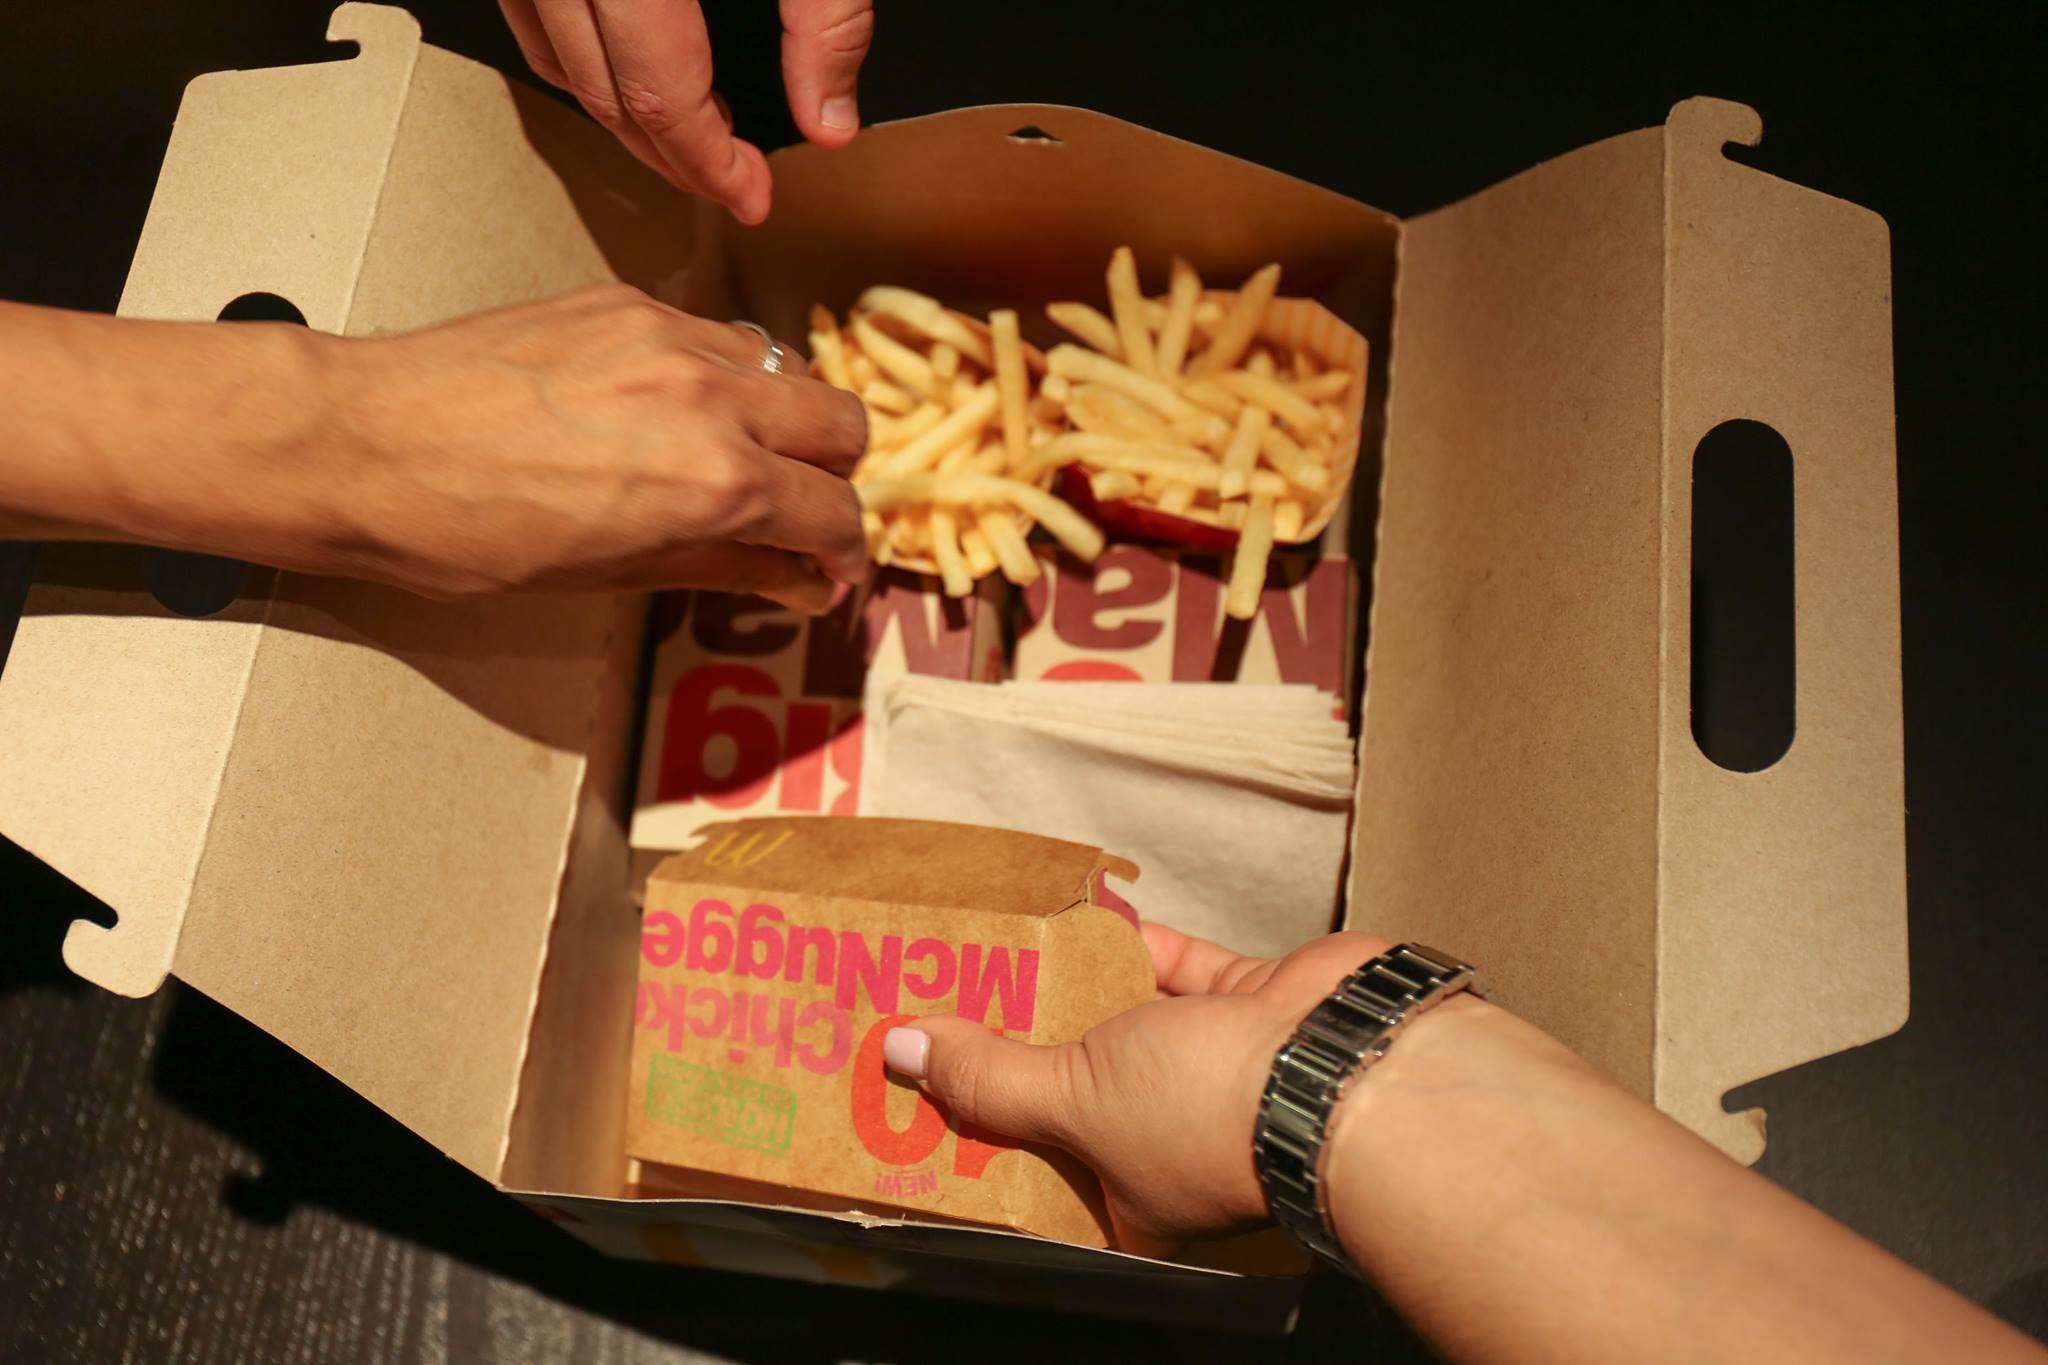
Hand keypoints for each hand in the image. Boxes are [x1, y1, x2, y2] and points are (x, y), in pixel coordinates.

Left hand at [320, 284, 866, 604]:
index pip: (835, 514)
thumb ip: (722, 567)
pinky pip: (721, 337)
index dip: (843, 556)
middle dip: (836, 478)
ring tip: (743, 457)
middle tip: (797, 513)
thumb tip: (793, 580)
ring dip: (788, 421)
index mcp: (713, 484)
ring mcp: (671, 339)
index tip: (824, 573)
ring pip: (790, 370)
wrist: (362, 444)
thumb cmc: (466, 533)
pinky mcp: (628, 303)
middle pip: (843, 426)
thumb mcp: (610, 577)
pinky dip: (728, 378)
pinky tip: (678, 410)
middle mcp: (711, 399)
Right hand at [498, 0, 875, 222]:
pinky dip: (578, 60)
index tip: (751, 196)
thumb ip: (826, 21)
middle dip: (669, 156)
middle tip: (729, 187)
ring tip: (689, 141)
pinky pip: (534, 17)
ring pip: (556, 61)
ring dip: (619, 115)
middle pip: (603, 92)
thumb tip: (831, 122)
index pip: (661, 96)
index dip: (709, 163)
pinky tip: (633, 72)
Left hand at [886, 923, 1393, 1256]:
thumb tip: (907, 1053)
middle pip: (1073, 1091)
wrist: (1342, 1062)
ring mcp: (1211, 1069)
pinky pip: (1174, 965)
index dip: (982, 1134)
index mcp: (1131, 1201)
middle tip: (946, 1002)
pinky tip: (1080, 910)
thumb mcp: (1074, 1101)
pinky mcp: (1246, 1004)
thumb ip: (991, 1076)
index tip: (921, 1092)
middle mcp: (1171, 1142)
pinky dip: (1133, 939)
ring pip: (1121, 1021)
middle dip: (1016, 1046)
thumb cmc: (1213, 1117)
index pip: (1037, 1172)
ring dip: (1067, 984)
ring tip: (996, 948)